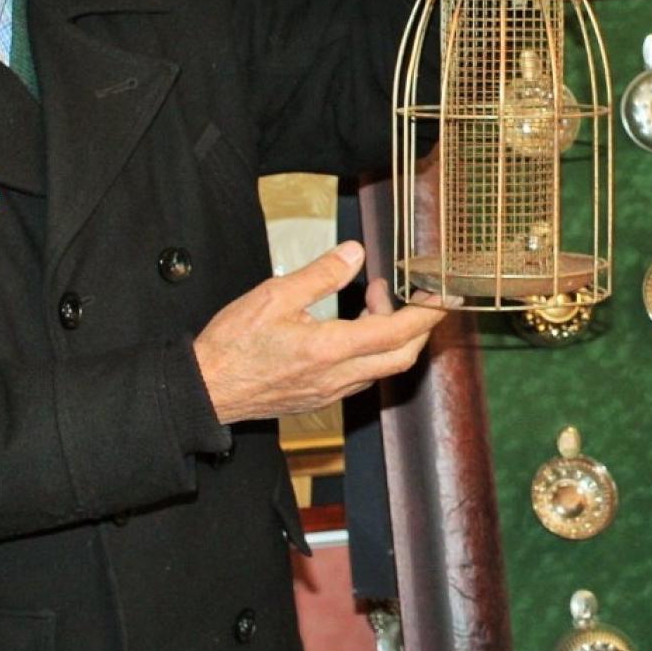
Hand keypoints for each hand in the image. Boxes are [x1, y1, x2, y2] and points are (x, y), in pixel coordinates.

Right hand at [192, 242, 445, 422]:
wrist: (206, 390)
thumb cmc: (233, 343)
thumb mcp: (275, 295)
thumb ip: (321, 274)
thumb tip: (355, 253)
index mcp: (330, 350)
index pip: (397, 332)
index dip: (428, 313)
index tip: (446, 295)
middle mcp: (338, 376)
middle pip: (402, 356)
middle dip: (418, 325)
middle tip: (415, 294)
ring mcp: (331, 391)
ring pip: (382, 366)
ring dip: (390, 334)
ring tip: (372, 296)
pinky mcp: (321, 397)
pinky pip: (361, 373)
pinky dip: (370, 347)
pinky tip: (352, 326)